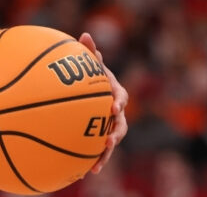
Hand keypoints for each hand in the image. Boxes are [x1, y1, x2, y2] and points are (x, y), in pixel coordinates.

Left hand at [78, 32, 127, 173]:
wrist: (91, 92)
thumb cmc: (91, 76)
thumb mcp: (90, 65)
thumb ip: (89, 52)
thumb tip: (85, 34)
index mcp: (115, 93)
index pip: (120, 97)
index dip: (119, 102)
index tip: (113, 107)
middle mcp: (116, 112)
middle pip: (121, 125)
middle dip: (116, 133)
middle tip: (108, 139)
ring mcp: (111, 126)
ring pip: (113, 141)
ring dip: (106, 152)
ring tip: (98, 163)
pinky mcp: (102, 137)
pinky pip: (101, 150)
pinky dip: (97, 160)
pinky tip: (88, 172)